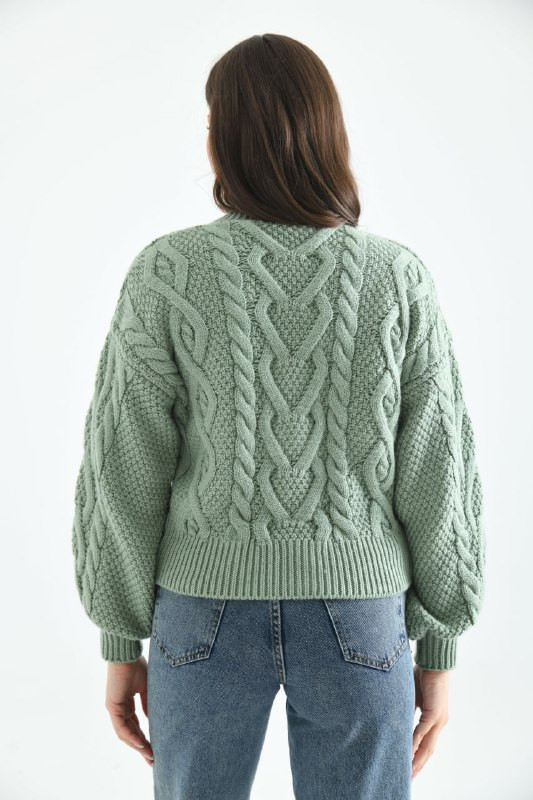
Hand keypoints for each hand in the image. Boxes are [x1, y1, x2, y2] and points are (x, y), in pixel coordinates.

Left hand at [105, 656, 153, 765]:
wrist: (126, 654)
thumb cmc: (136, 666)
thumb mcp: (146, 688)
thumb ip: (148, 704)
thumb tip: (152, 719)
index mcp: (126, 703)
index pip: (135, 726)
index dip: (145, 738)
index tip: (155, 749)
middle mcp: (119, 708)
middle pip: (130, 733)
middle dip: (142, 747)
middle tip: (152, 760)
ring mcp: (114, 709)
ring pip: (125, 733)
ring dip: (137, 745)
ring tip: (149, 756)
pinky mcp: (112, 706)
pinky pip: (121, 726)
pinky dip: (131, 736)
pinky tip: (141, 744)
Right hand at [411, 664, 449, 779]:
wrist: (434, 664)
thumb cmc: (424, 677)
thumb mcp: (413, 699)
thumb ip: (409, 712)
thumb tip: (398, 721)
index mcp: (435, 721)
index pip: (426, 745)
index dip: (418, 758)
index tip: (409, 769)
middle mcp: (439, 724)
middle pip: (428, 751)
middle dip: (418, 766)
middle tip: (408, 779)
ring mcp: (438, 720)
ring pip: (427, 745)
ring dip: (417, 759)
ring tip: (409, 772)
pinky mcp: (435, 713)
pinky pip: (423, 730)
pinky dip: (415, 741)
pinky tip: (408, 750)